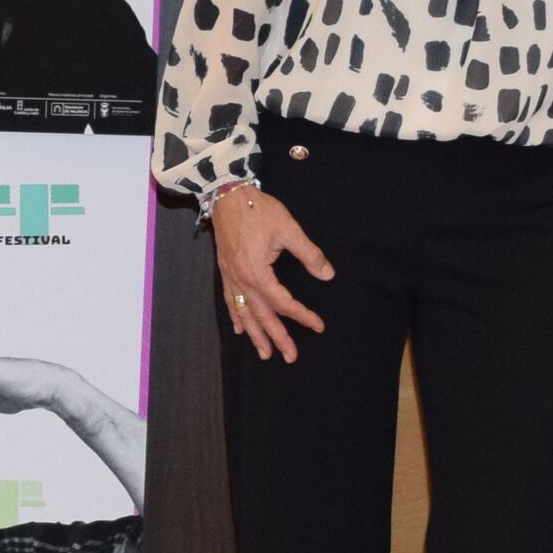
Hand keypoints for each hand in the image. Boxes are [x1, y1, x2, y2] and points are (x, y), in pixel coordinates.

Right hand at [207, 184, 331, 363]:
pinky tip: (240, 330)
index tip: (318, 325)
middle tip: (290, 356)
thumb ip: (309, 254)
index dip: (302, 315)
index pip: (282, 302)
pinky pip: (229, 302)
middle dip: (276, 338)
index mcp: (257, 272)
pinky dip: (236, 318)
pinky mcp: (225, 272)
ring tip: (265, 354)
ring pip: (243, 314)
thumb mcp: (288, 229)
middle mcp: (241, 280)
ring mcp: (230, 277)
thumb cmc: (256, 210)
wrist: (226, 195)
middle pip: (261, 316)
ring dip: (255, 335)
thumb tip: (327, 274)